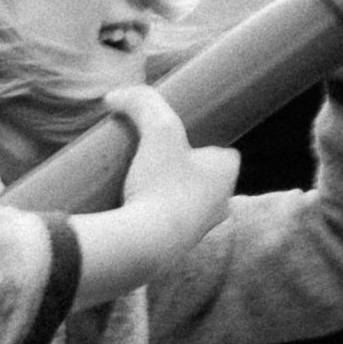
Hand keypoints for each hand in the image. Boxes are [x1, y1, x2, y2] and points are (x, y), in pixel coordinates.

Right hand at [103, 85, 237, 253]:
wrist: (145, 245)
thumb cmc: (161, 185)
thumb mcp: (156, 130)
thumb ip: (141, 103)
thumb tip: (115, 95)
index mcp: (227, 175)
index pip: (223, 153)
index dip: (199, 144)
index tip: (173, 140)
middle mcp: (220, 204)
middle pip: (203, 178)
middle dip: (181, 169)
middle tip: (152, 161)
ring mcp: (200, 229)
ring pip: (187, 202)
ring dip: (168, 193)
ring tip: (138, 184)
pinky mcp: (177, 248)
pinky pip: (170, 225)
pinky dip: (156, 216)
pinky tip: (134, 209)